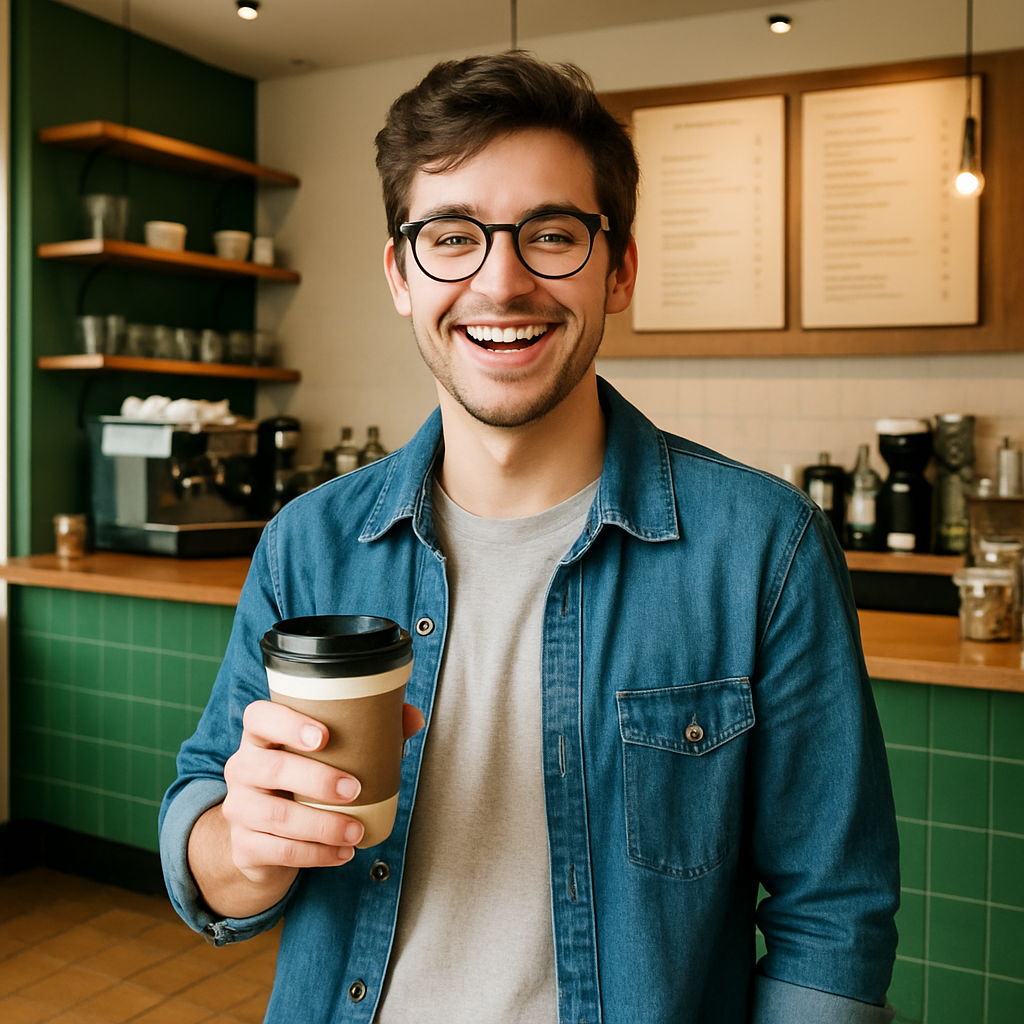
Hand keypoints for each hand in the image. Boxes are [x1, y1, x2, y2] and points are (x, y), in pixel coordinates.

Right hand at [220, 699, 425, 888]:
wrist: (262, 835)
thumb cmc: (302, 781)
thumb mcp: (328, 754)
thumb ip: (369, 729)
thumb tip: (414, 718)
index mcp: (261, 736)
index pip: (259, 717)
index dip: (288, 723)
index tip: (323, 736)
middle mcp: (243, 767)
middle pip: (270, 768)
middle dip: (316, 779)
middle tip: (354, 788)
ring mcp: (239, 808)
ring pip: (276, 816)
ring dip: (322, 824)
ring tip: (356, 830)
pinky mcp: (244, 845)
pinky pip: (279, 851)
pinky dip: (316, 854)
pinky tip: (342, 853)